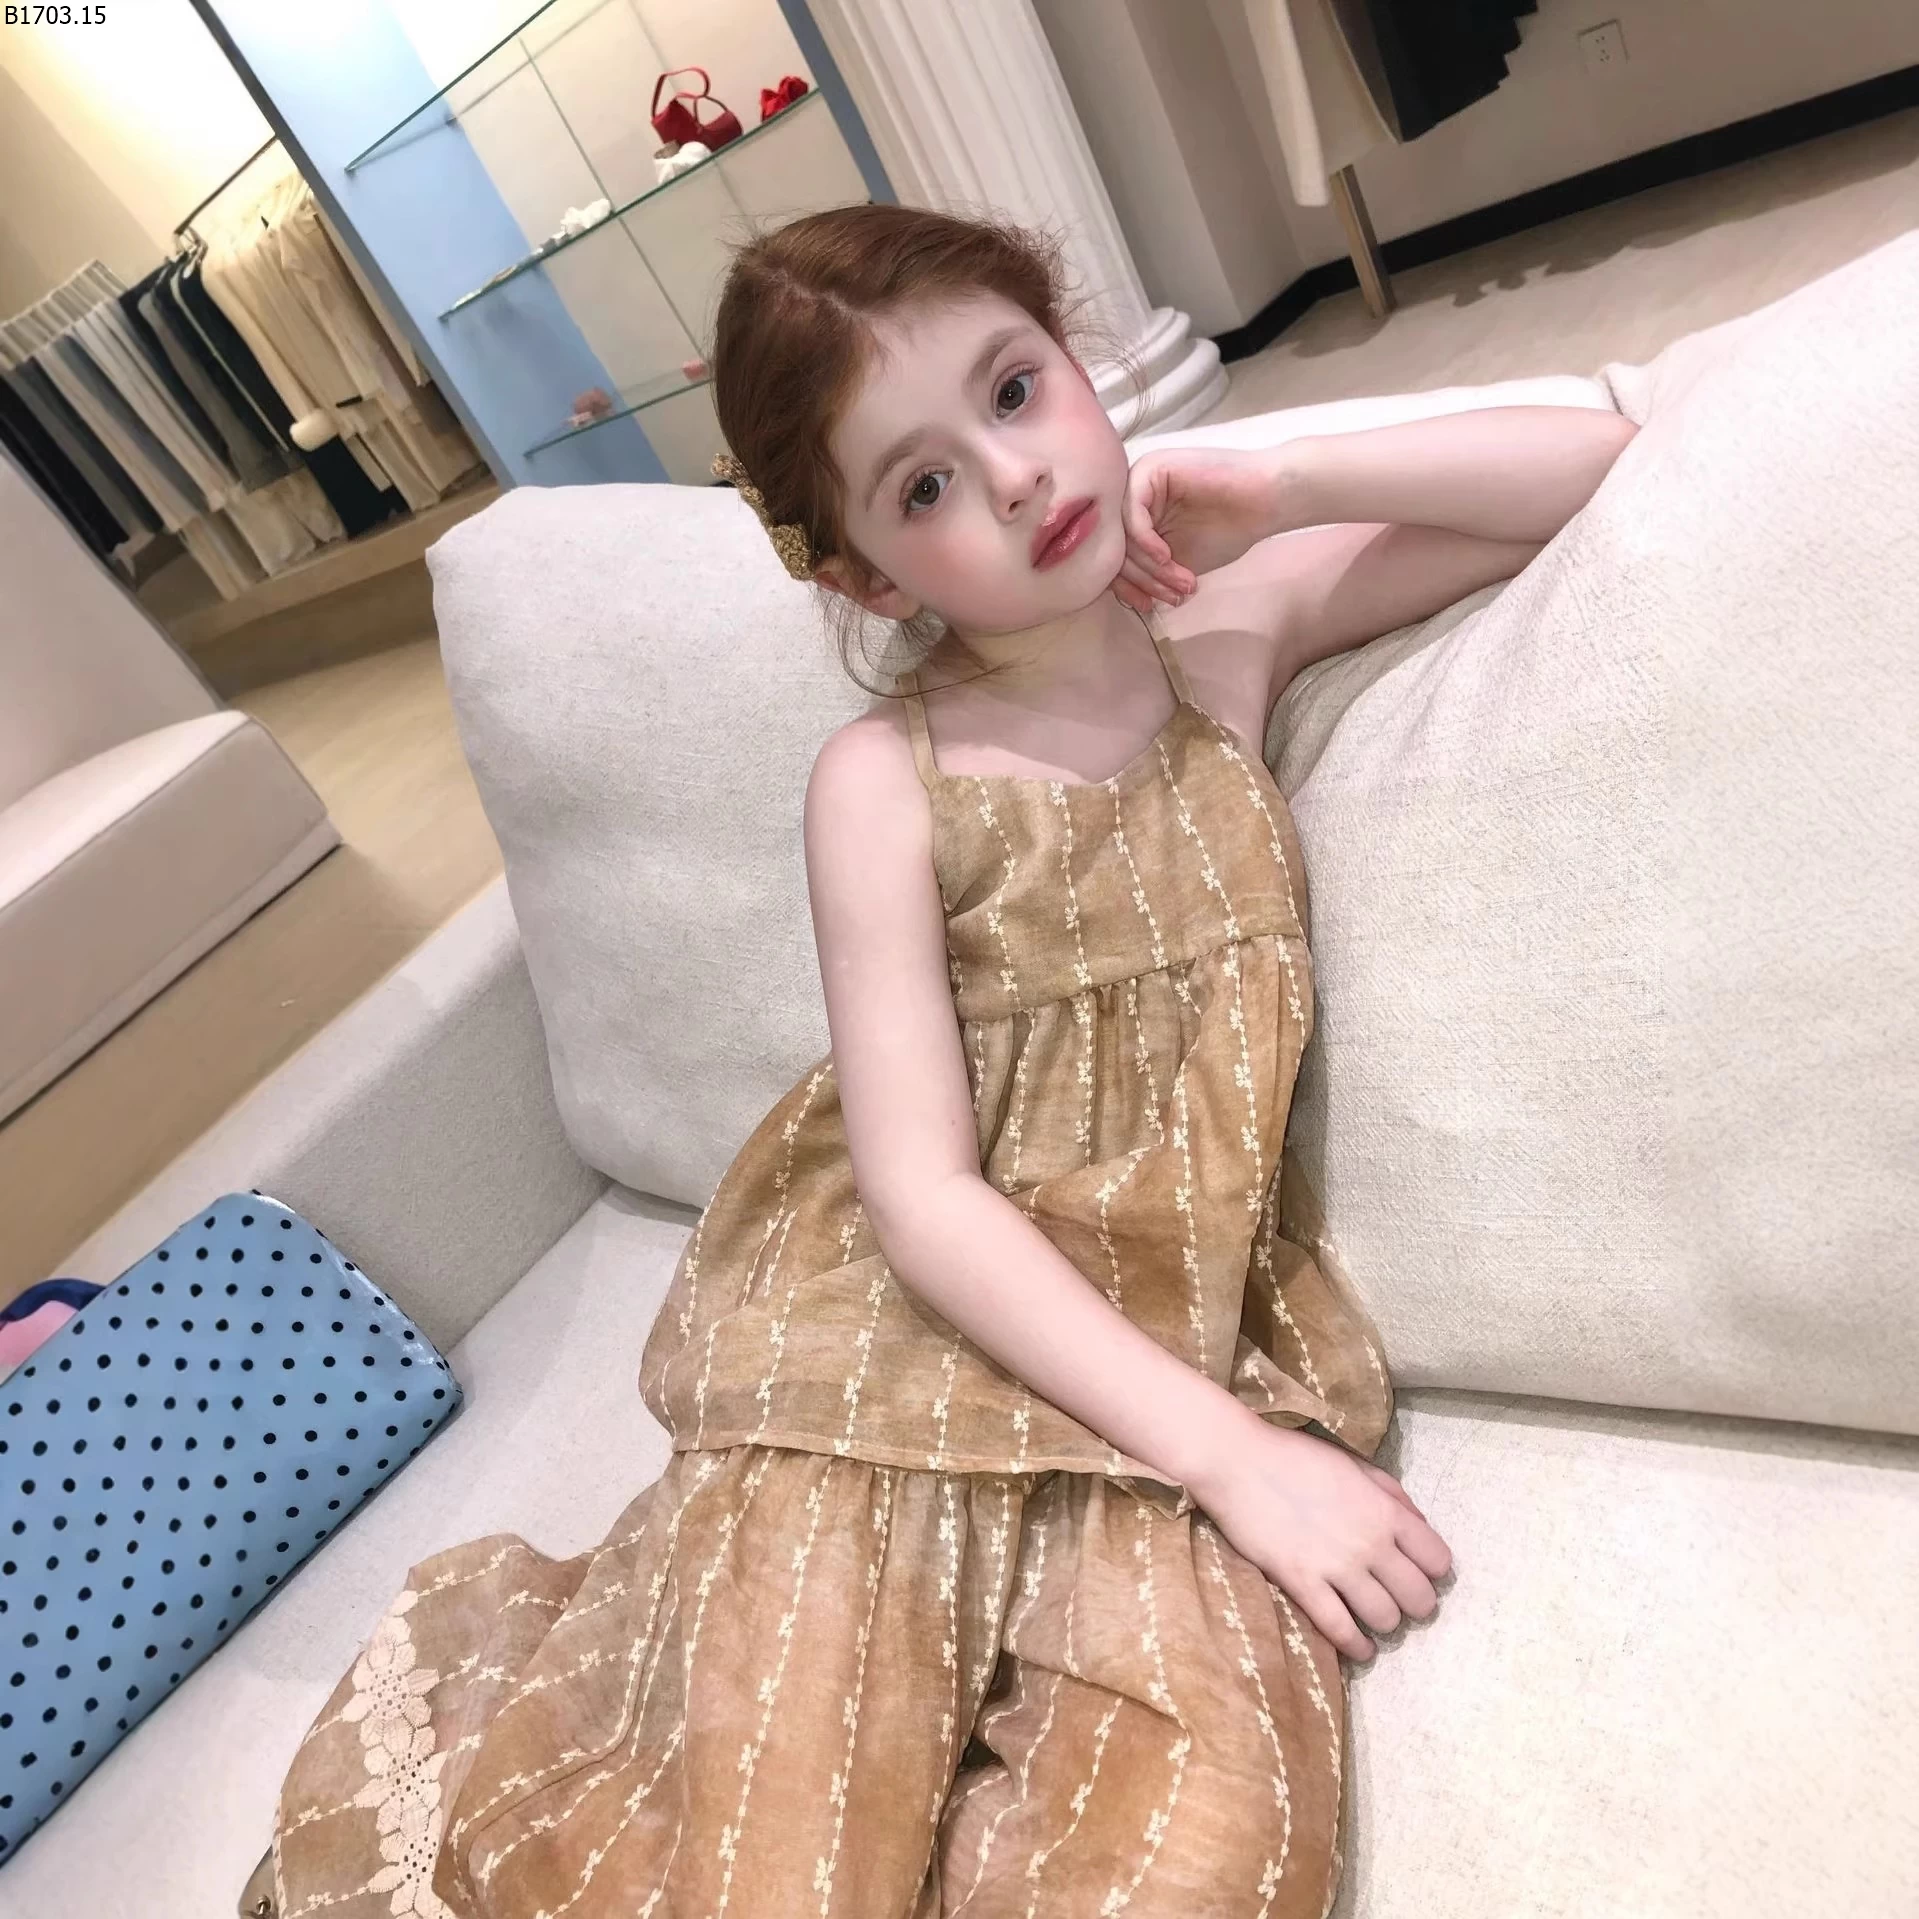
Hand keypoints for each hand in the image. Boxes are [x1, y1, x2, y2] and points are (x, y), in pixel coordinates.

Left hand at [1112, 446, 1286, 613]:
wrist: (1266, 501)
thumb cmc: (1228, 529)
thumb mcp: (1177, 562)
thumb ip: (1147, 570)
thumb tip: (1117, 594)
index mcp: (1134, 516)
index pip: (1113, 555)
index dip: (1126, 587)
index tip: (1147, 606)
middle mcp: (1131, 496)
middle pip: (1114, 546)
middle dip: (1142, 580)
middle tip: (1170, 596)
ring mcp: (1139, 480)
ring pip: (1122, 535)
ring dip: (1150, 568)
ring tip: (1180, 583)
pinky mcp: (1151, 470)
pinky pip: (1133, 514)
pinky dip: (1146, 542)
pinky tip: (1167, 557)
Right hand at [1190, 1417, 1451, 1661]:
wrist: (1237, 1461)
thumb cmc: (1294, 1456)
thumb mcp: (1351, 1463)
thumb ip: (1390, 1492)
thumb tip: (1418, 1522)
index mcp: (1385, 1510)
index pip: (1438, 1560)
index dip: (1432, 1571)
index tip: (1419, 1573)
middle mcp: (1370, 1542)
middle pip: (1418, 1598)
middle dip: (1415, 1604)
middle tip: (1399, 1600)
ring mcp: (1337, 1566)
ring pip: (1385, 1619)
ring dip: (1384, 1623)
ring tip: (1373, 1619)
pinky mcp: (1303, 1584)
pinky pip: (1341, 1630)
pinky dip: (1356, 1646)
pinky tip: (1359, 1647)